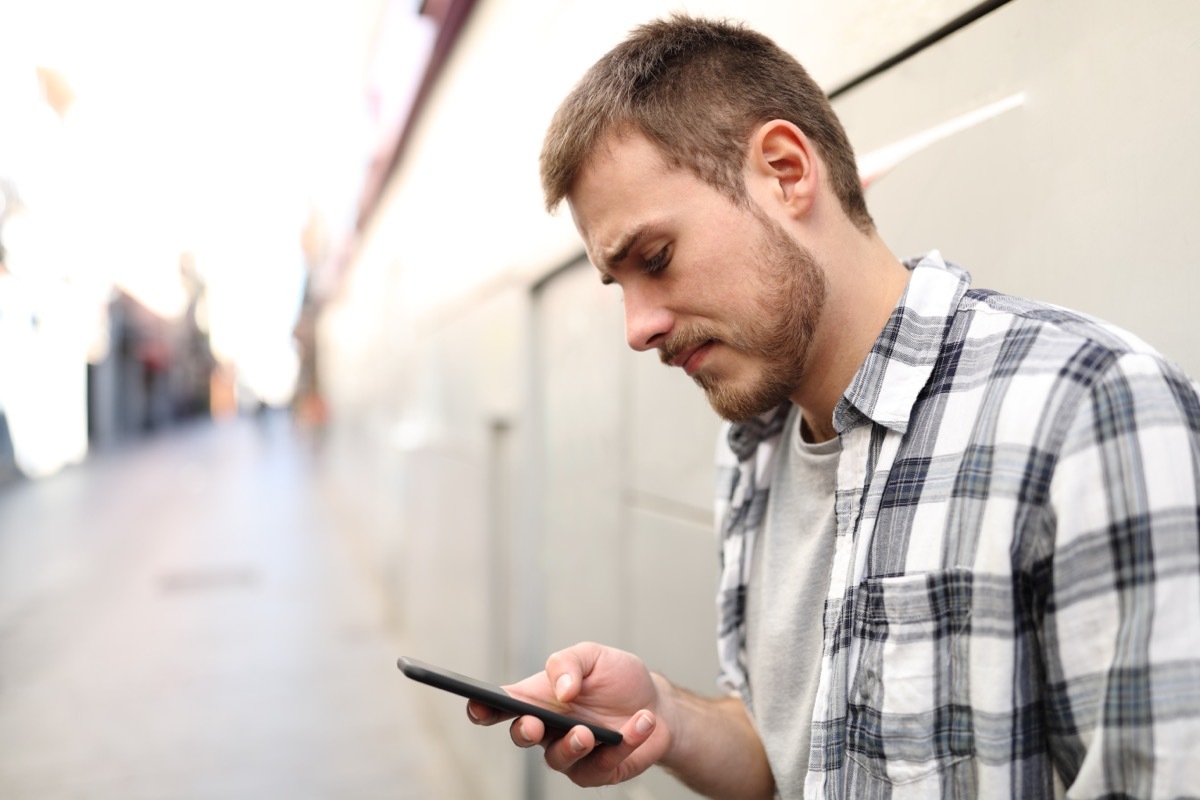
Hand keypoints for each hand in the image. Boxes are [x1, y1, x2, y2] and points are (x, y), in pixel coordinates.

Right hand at [467, 642, 669, 786]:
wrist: (657, 704)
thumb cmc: (617, 679)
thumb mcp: (593, 656)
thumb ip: (569, 663)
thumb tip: (562, 690)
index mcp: (538, 698)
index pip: (501, 704)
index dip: (482, 706)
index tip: (476, 703)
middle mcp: (548, 728)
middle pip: (521, 735)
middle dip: (524, 731)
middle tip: (536, 723)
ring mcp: (570, 752)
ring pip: (557, 759)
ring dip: (572, 745)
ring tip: (590, 732)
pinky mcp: (596, 771)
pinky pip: (599, 766)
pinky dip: (623, 743)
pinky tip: (640, 722)